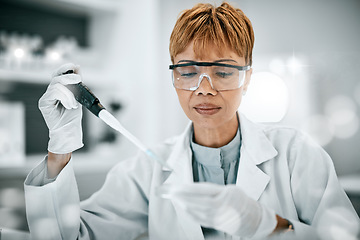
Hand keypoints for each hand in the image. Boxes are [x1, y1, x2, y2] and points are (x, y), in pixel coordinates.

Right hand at [39, 63, 83, 153]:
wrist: (68, 131)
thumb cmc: (72, 117)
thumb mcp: (78, 97)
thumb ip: (76, 84)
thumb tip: (77, 67)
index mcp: (59, 89)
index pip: (59, 74)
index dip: (65, 68)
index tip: (75, 65)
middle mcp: (51, 91)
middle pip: (57, 77)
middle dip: (69, 76)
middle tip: (78, 80)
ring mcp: (47, 97)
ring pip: (57, 85)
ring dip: (69, 94)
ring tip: (74, 105)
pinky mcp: (43, 102)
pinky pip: (54, 92)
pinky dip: (64, 97)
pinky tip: (69, 106)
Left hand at [158, 182, 276, 237]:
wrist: (254, 218)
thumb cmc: (240, 200)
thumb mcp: (230, 190)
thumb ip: (213, 190)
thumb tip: (192, 189)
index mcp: (227, 194)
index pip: (204, 190)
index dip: (189, 188)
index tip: (177, 186)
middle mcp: (224, 206)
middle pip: (199, 201)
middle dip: (183, 197)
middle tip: (171, 192)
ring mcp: (221, 217)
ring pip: (199, 211)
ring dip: (185, 205)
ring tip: (175, 199)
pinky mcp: (218, 225)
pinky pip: (202, 220)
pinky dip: (191, 215)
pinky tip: (184, 209)